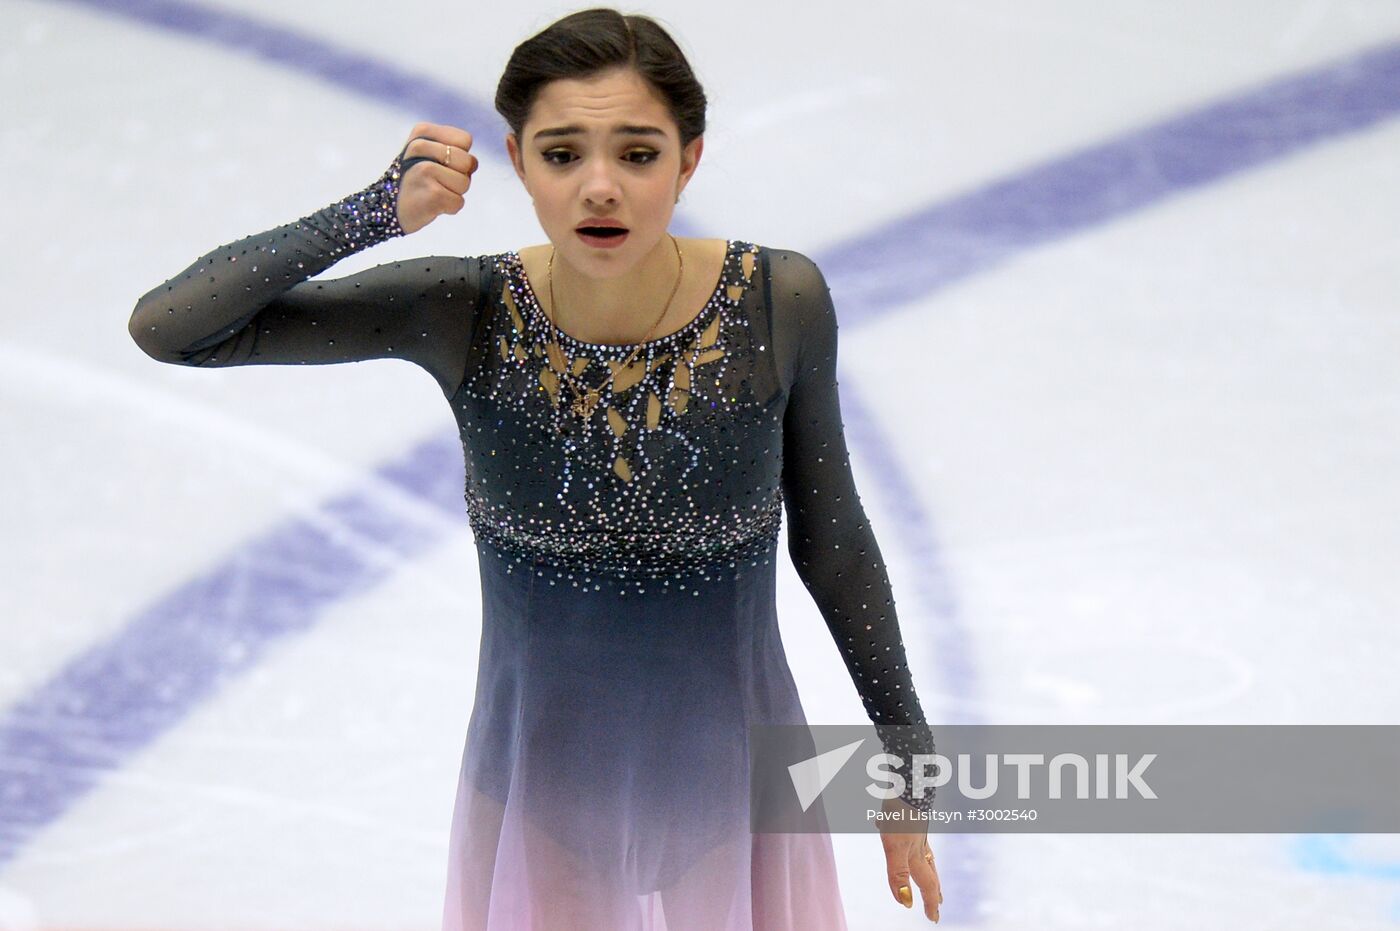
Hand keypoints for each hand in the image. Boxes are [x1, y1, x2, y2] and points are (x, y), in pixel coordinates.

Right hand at [393, 122, 477, 234]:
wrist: (386, 208)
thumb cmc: (414, 180)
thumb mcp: (425, 151)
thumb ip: (451, 147)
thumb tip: (473, 162)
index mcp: (422, 132)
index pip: (465, 140)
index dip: (460, 155)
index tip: (441, 164)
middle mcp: (420, 147)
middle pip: (469, 162)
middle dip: (460, 176)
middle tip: (437, 181)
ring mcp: (425, 170)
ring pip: (466, 183)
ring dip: (454, 193)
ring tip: (433, 192)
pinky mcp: (433, 194)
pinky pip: (459, 202)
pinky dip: (449, 208)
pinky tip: (432, 204)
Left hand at [878, 797, 942, 921]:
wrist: (907, 781)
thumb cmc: (899, 815)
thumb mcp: (894, 847)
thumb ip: (898, 874)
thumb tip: (904, 902)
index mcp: (915, 854)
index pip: (926, 883)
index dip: (929, 901)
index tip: (932, 918)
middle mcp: (919, 844)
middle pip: (929, 871)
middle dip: (933, 890)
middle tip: (939, 905)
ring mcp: (916, 829)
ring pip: (923, 853)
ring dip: (927, 868)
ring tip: (929, 875)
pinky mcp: (908, 815)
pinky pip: (909, 832)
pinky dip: (907, 837)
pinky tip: (885, 825)